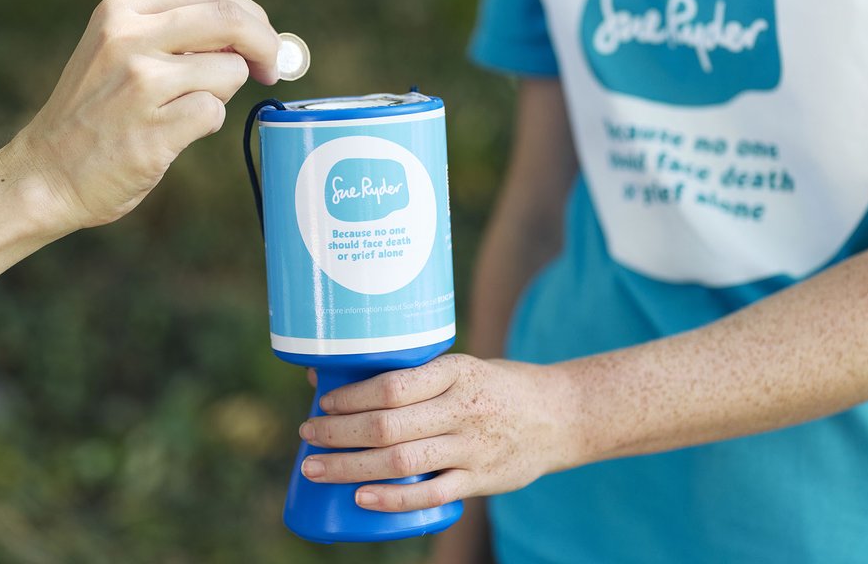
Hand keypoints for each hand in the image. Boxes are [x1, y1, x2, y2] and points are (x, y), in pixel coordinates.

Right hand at [0, 0, 279, 234]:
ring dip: (222, 95)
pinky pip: (214, 114)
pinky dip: (205, 126)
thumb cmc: (94, 116)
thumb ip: (175, 36)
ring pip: (228, 72)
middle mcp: (129, 38)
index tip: (265, 41)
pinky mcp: (154, 129)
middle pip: (231, 21)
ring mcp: (141, 83)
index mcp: (122, 11)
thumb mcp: (118, 52)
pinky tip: (172, 135)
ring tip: (180, 112)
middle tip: (271, 69)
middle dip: (266, 45)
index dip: (252, 16)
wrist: (47, 173)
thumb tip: (249, 38)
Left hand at [298, 355, 584, 511]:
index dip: (351, 397)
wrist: (560, 415)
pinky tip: (361, 499)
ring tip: (315, 468)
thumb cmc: (492, 387)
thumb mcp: (459, 368)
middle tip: (306, 437)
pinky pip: (432, 495)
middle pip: (388, 426)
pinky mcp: (482, 480)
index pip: (393, 385)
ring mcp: (473, 448)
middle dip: (338, 433)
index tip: (322, 402)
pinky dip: (393, 499)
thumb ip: (409, 378)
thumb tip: (329, 379)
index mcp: (455, 372)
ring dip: (351, 467)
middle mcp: (463, 409)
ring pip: (402, 462)